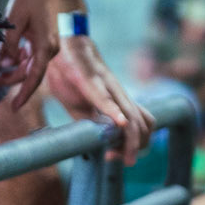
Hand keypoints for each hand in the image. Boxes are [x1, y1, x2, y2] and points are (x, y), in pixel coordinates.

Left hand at [0, 0, 59, 111]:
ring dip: (6, 66)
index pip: (34, 78)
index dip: (23, 95)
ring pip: (24, 64)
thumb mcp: (16, 20)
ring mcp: (44, 44)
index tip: (14, 108)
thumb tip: (4, 62)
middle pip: (26, 73)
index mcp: (46, 47)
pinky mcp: (39, 38)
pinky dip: (11, 55)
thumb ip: (9, 43)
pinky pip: (25, 54)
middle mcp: (48, 49)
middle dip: (6, 78)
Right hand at [43, 36, 155, 162]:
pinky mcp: (89, 78)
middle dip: (136, 147)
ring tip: (115, 154)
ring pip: (130, 115)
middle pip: (143, 124)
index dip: (138, 145)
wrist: (60, 44)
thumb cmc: (69, 76)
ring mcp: (107, 85)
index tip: (121, 158)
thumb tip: (97, 145)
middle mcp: (118, 93)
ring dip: (129, 140)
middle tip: (121, 160)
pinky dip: (114, 111)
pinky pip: (105, 97)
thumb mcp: (80, 107)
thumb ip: (92, 122)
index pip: (143, 123)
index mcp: (118, 100)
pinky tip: (119, 123)